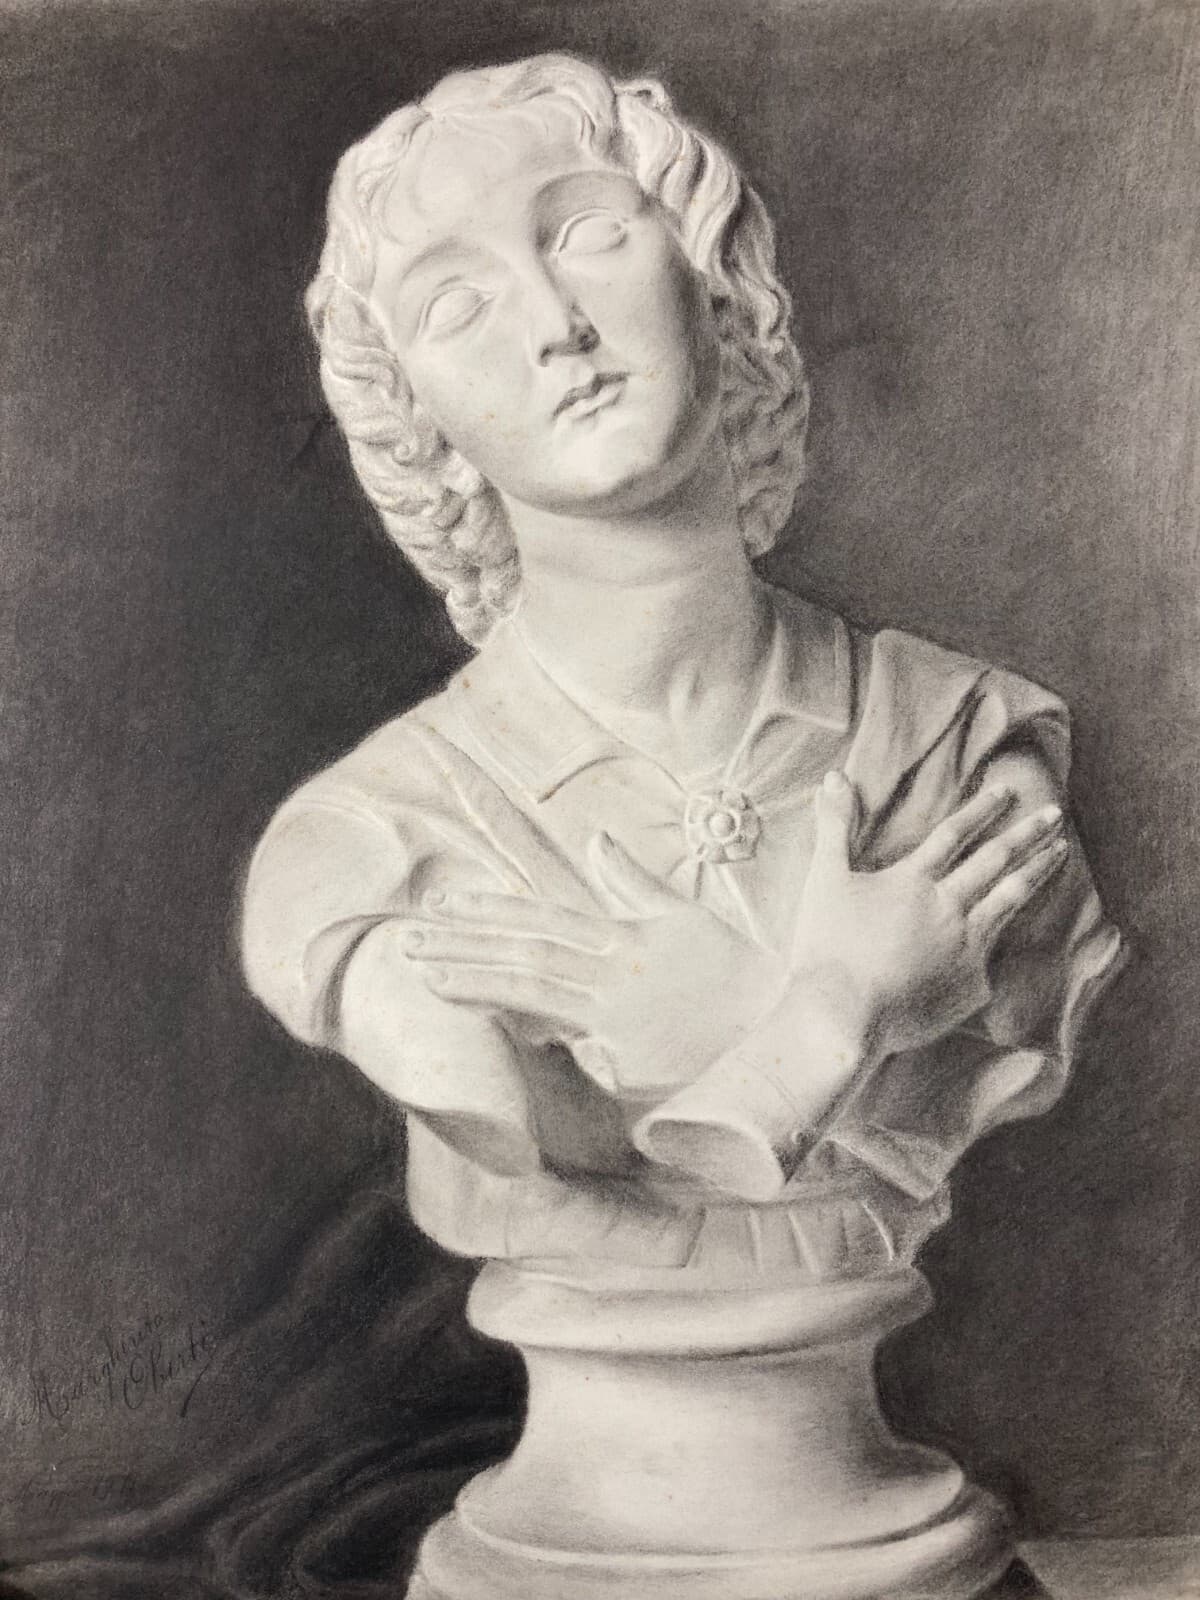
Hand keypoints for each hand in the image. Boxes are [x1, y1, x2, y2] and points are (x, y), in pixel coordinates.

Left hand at [400, 834, 787, 1092]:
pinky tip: (499, 1032)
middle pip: (524, 953)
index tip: (441, 902)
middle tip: (406, 940)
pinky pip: (575, 1054)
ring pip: (532, 993)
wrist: (789, 1029)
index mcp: (624, 937)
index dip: (489, 910)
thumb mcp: (684, 919)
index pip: (543, 920)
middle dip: (461, 945)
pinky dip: (542, 1042)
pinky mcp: (629, 1066)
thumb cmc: (736, 973)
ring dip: (473, 981)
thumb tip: (596, 838)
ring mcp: (618, 1021)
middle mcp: (613, 973)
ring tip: (423, 973)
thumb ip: (634, 883)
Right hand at [792, 771, 1069, 1059]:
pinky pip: (993, 959)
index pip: (954, 834)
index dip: (980, 809)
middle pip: (995, 861)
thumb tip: (834, 776)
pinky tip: (1021, 935)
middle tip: (1053, 814)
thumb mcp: (825, 877)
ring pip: (1010, 901)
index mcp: (913, 880)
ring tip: (1059, 854)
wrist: (842, 1016)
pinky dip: (1005, 941)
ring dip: (1036, 873)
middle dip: (1027, 833)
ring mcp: (966, 947)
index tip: (1008, 791)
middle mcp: (948, 907)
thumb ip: (834, 826)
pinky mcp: (971, 986)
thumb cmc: (826, 946)